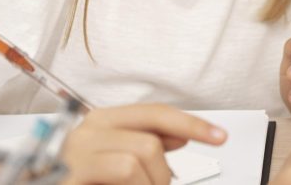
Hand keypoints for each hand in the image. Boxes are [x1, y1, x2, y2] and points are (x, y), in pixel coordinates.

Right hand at [60, 104, 226, 184]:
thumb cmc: (78, 179)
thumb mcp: (116, 161)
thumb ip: (146, 145)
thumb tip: (180, 136)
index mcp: (101, 122)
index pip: (156, 113)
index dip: (192, 124)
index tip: (220, 136)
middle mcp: (87, 131)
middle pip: (152, 139)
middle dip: (163, 173)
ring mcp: (76, 152)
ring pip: (141, 155)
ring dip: (151, 183)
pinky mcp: (70, 174)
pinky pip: (124, 170)